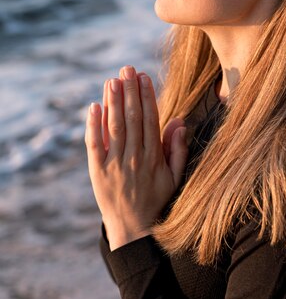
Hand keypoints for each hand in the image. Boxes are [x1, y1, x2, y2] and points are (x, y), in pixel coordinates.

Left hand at [85, 66, 187, 250]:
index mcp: (154, 157)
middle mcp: (134, 158)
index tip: (144, 77)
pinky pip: (94, 144)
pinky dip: (93, 125)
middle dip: (129, 91)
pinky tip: (93, 106)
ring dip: (113, 101)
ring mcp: (114, 164)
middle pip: (131, 118)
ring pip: (114, 127)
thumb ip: (177, 150)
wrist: (133, 229)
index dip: (147, 97)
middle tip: (127, 69)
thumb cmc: (156, 200)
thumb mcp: (174, 177)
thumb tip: (179, 122)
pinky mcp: (97, 171)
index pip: (150, 120)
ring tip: (112, 80)